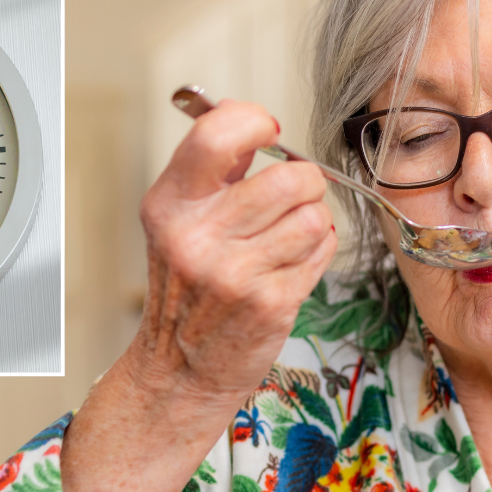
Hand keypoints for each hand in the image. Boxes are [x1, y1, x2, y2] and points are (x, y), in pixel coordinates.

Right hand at [59, 99, 335, 491]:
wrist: (179, 370)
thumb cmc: (187, 292)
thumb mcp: (179, 223)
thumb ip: (213, 173)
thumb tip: (256, 124)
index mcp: (170, 205)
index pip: (218, 132)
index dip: (255, 122)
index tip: (266, 133)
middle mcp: (196, 237)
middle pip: (290, 177)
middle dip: (305, 184)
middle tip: (293, 198)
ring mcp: (234, 273)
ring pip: (314, 216)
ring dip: (313, 224)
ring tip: (289, 240)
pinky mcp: (269, 303)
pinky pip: (321, 252)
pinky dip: (316, 255)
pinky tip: (291, 267)